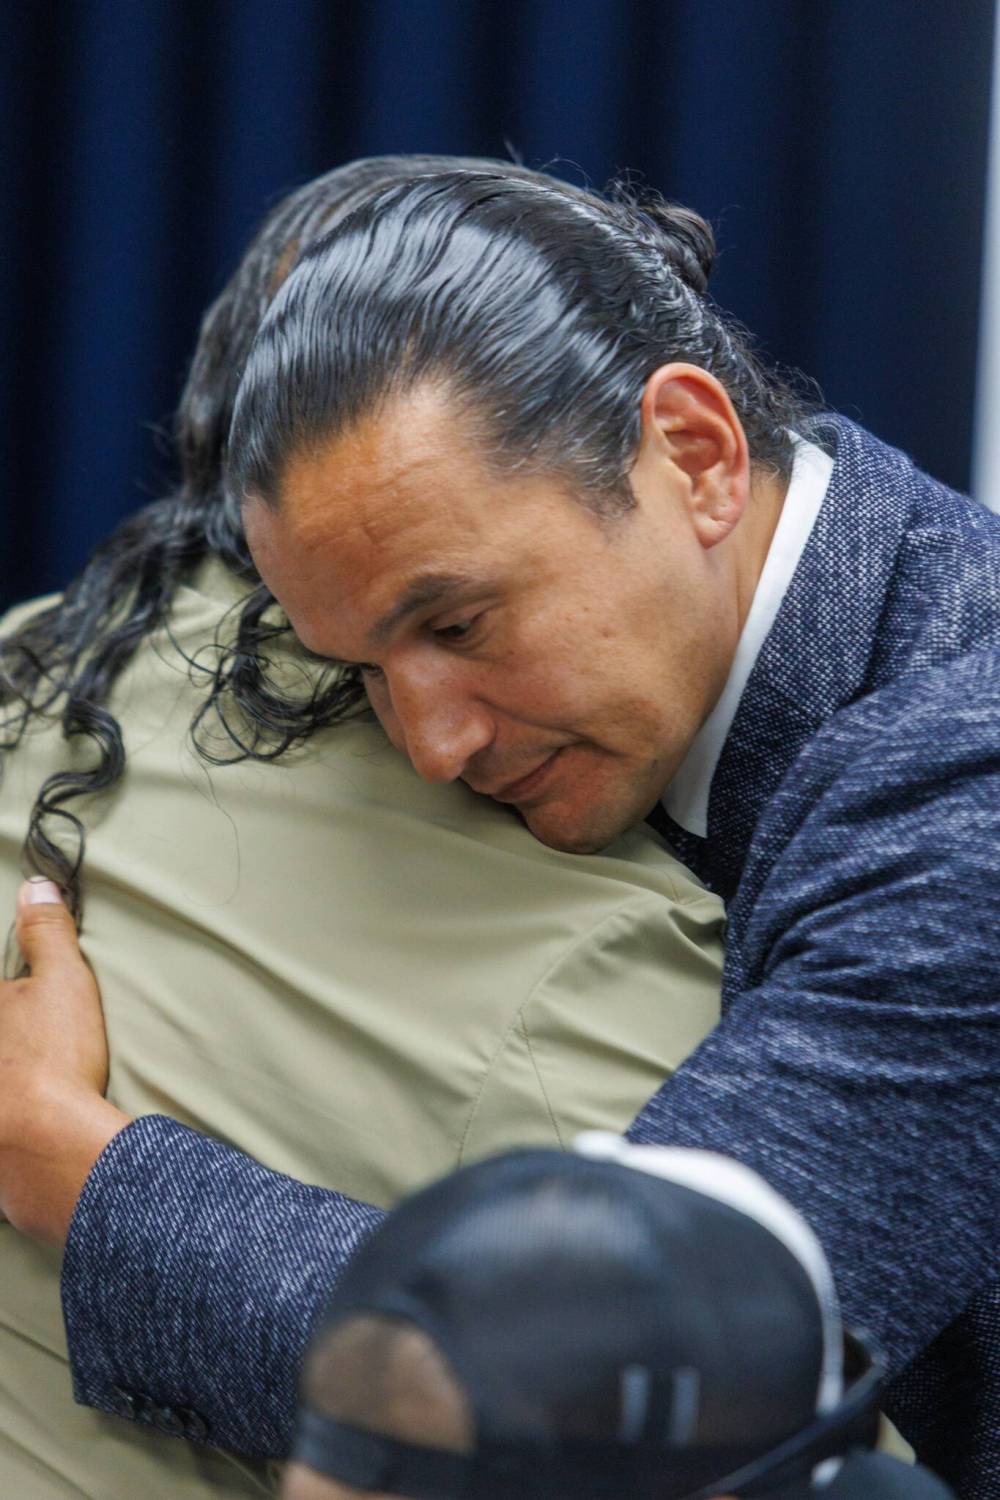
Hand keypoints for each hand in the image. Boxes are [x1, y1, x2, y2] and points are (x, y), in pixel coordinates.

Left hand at [0, 879, 129, 1244]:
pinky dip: (7, 1123)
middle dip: (11, 1036)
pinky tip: (18, 1122)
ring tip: (22, 1075)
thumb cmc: (52, 1059)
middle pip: (1, 1033)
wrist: (47, 1150)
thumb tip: (36, 886)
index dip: (13, 996)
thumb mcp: (63, 981)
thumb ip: (47, 932)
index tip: (22, 1001)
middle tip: (28, 1043)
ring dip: (11, 1076)